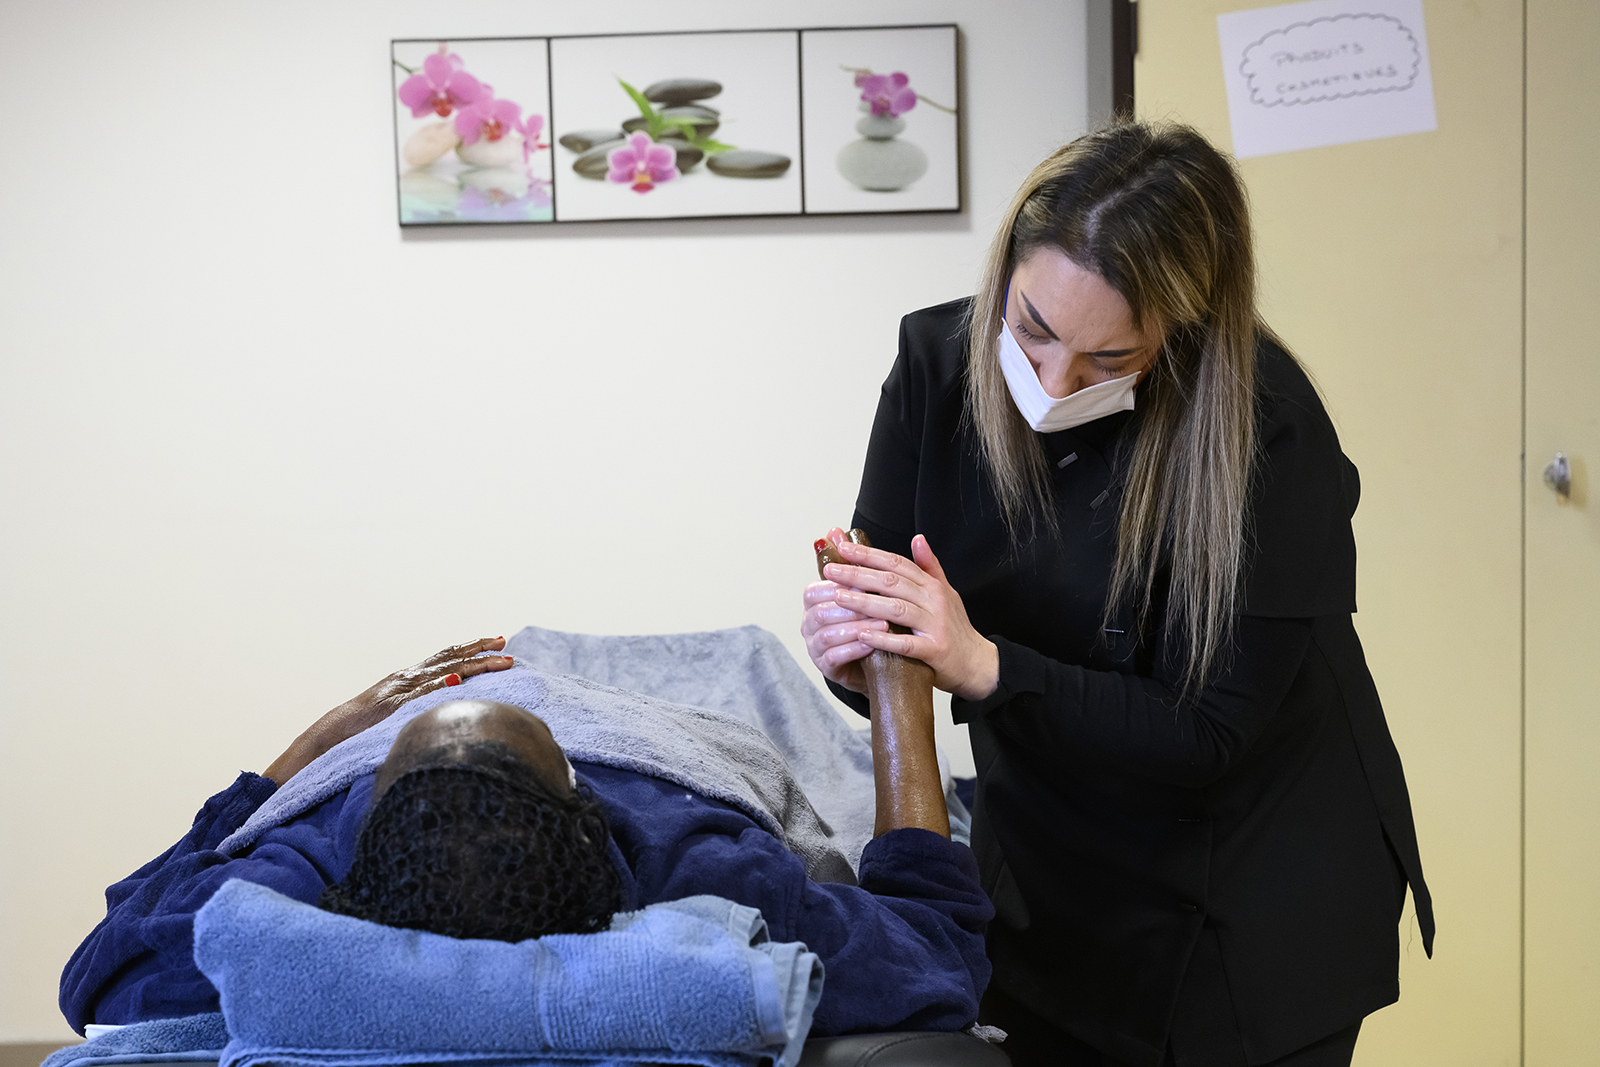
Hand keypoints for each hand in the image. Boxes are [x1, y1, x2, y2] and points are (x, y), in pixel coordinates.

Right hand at [263, 636, 514, 784]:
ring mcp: (401, 689)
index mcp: (412, 677)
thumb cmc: (367, 726)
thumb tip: (453, 698)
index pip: (448, 657)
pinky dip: (438, 684)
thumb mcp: (400, 709)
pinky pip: (418, 694)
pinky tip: (457, 679)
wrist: (333, 732)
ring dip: (472, 663)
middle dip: (481, 650)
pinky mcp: (392, 704)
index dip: (473, 648)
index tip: (499, 642)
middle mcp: (409, 676)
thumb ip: (423, 700)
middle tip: (506, 644)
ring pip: (442, 670)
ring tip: (498, 658)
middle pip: (451, 658)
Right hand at [801, 528, 889, 693]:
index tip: (865, 582)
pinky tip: (873, 644)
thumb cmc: (867, 621)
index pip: (816, 589)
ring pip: (827, 635)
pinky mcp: (826, 668)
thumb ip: (850, 563)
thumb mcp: (861, 591)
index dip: (838, 585)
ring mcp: (815, 648)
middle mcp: (808, 624)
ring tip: (884, 624)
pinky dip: (854, 649)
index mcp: (814, 602)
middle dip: (850, 607)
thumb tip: (835, 530)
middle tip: (879, 603)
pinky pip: (834, 658)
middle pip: (819, 612)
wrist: (876, 661)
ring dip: (856, 627)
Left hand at [820, 535, 999, 701]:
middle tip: (831, 570)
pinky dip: (884, 639)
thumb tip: (917, 538)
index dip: (870, 554)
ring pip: (896, 609)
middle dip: (858, 574)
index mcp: (932, 586)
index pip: (897, 564)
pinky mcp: (935, 650)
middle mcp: (934, 601)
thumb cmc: (955, 628)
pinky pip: (906, 644)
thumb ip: (928, 566)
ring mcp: (935, 626)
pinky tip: (862, 635)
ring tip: (839, 598)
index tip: (843, 548)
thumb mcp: (945, 592)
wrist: (977, 663)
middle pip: (892, 582)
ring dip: (865, 603)